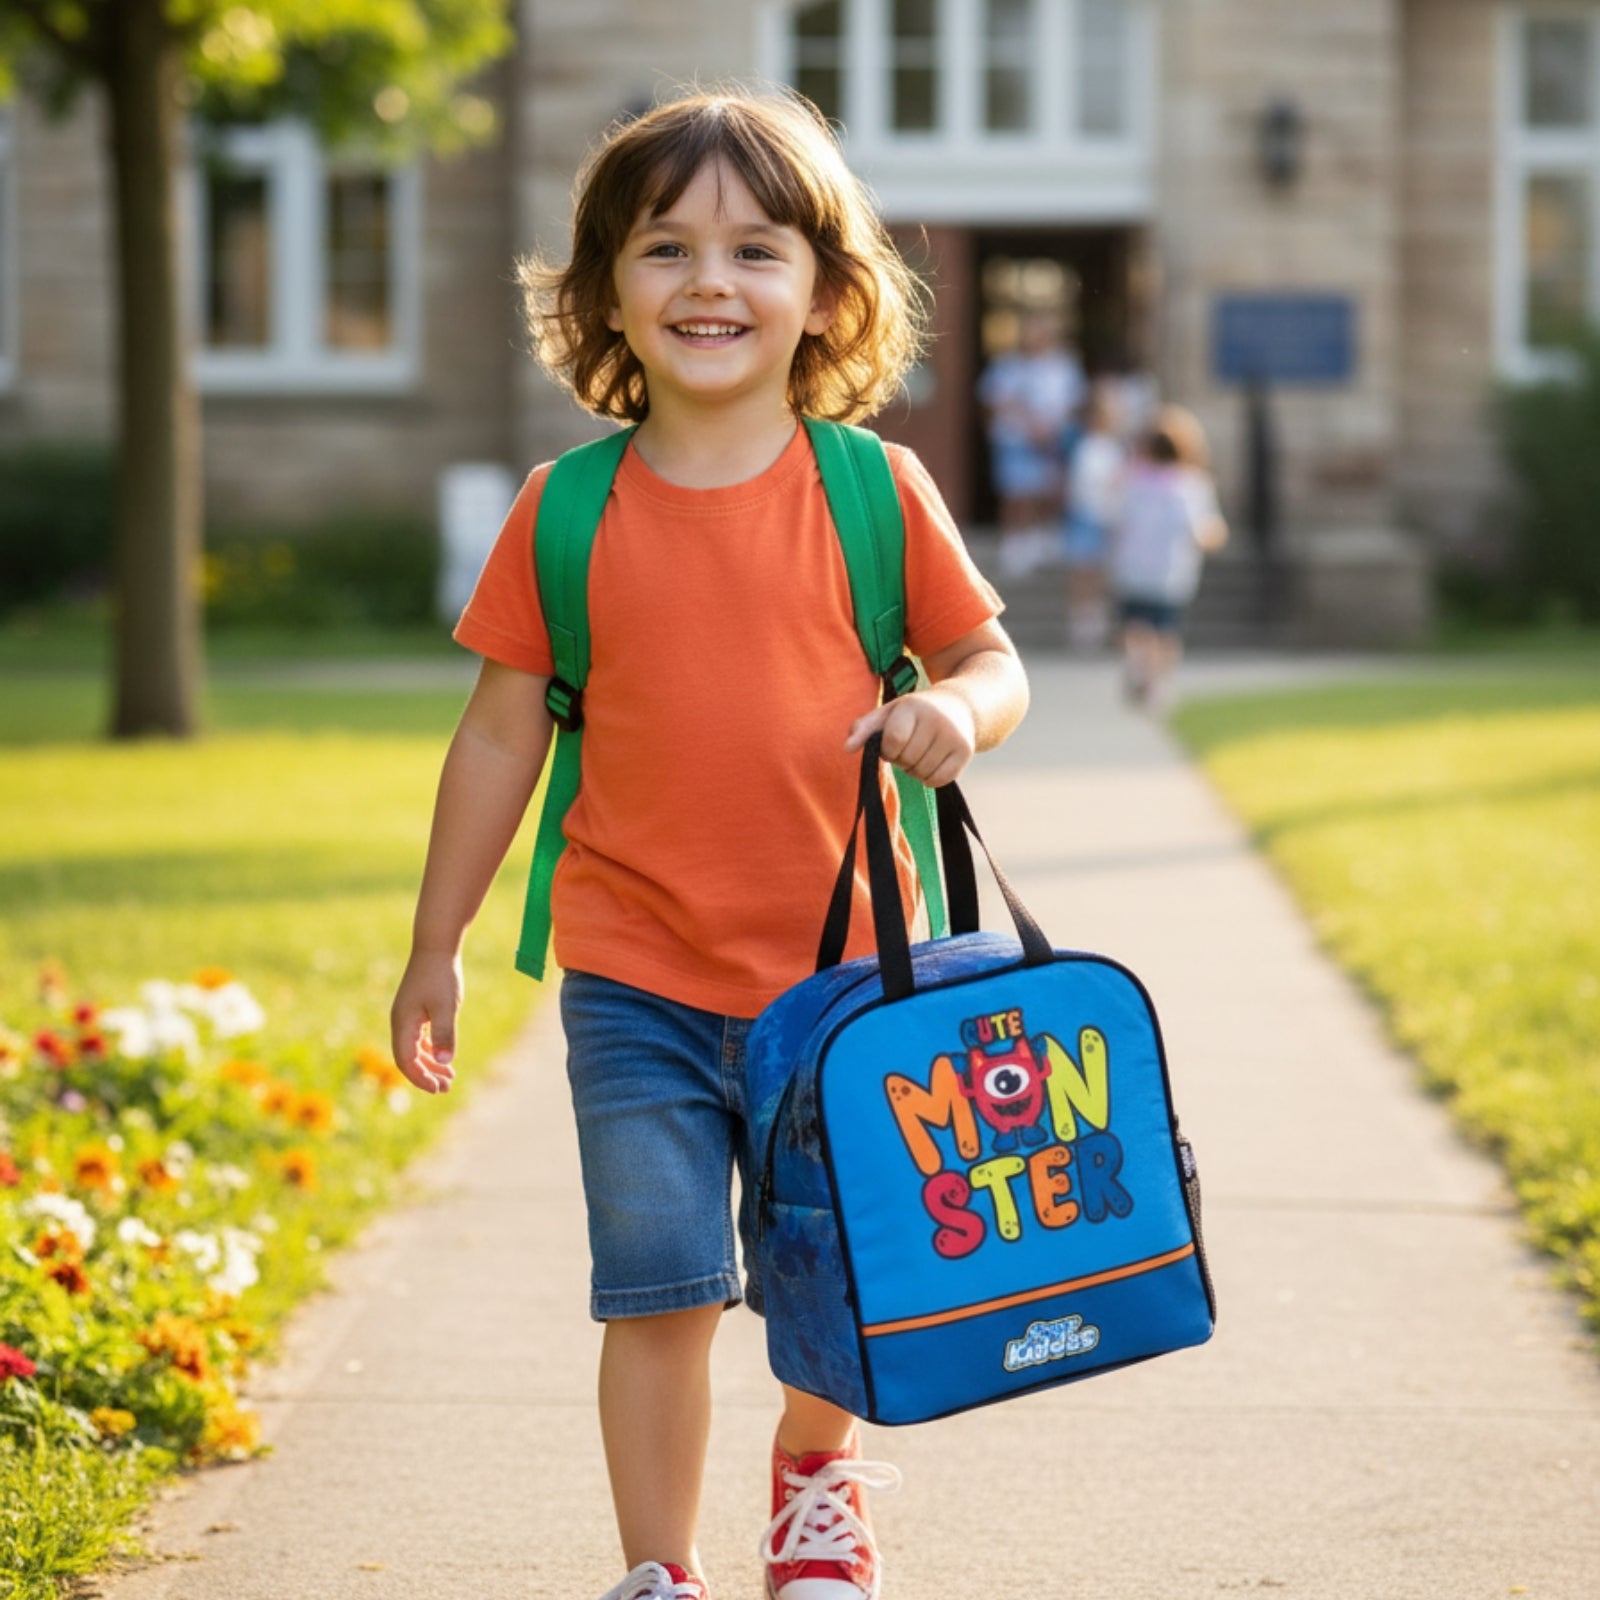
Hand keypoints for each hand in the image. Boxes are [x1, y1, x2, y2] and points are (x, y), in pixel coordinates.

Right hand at [389, 949, 462, 1094]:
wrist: (435, 947)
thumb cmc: (441, 976)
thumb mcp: (446, 1006)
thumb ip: (444, 1034)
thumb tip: (444, 1061)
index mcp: (403, 1024)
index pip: (406, 1061)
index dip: (420, 1078)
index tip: (437, 1089)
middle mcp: (400, 1022)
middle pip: (408, 1059)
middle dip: (426, 1076)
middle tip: (446, 1088)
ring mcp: (407, 1016)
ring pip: (414, 1050)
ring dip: (430, 1065)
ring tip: (449, 1078)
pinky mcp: (415, 1010)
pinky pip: (418, 1039)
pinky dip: (430, 1051)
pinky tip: (443, 1058)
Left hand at [845, 688, 976, 787]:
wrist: (961, 705)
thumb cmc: (915, 712)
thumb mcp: (889, 712)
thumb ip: (864, 728)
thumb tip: (847, 748)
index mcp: (914, 707)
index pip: (893, 741)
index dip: (888, 749)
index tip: (892, 743)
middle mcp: (937, 720)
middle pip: (907, 759)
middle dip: (902, 759)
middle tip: (909, 746)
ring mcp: (954, 736)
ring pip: (922, 773)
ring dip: (915, 770)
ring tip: (920, 753)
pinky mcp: (966, 751)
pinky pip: (938, 781)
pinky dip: (930, 778)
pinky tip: (931, 762)